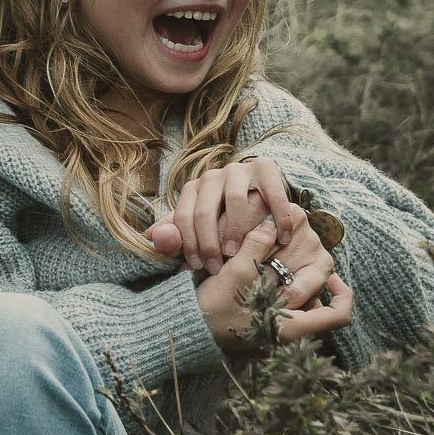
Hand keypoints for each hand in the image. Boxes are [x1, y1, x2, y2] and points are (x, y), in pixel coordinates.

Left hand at [149, 156, 303, 273]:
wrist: (257, 192)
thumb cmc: (222, 218)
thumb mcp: (197, 228)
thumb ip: (175, 233)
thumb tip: (150, 236)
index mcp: (193, 189)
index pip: (183, 216)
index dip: (187, 243)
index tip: (196, 266)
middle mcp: (213, 176)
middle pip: (205, 210)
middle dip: (208, 242)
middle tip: (216, 266)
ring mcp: (239, 170)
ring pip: (234, 200)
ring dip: (235, 229)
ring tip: (237, 253)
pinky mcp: (266, 168)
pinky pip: (273, 194)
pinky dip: (279, 217)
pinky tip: (283, 238)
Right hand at [196, 220, 353, 351]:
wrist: (181, 328)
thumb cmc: (211, 308)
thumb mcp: (236, 273)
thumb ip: (257, 246)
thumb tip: (271, 225)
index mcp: (291, 326)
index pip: (338, 314)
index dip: (342, 294)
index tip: (333, 277)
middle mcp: (286, 333)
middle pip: (316, 305)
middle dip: (307, 279)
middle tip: (292, 258)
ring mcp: (270, 333)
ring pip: (296, 306)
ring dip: (288, 282)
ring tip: (273, 261)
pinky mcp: (255, 327)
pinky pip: (276, 306)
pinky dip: (272, 289)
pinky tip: (257, 272)